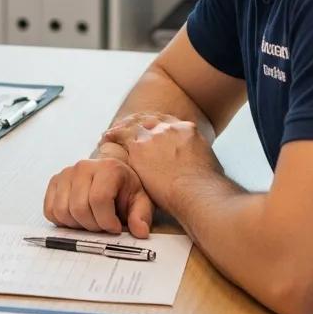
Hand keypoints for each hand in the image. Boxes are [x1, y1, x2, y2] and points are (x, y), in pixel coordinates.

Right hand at [43, 150, 152, 237]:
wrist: (113, 180)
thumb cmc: (126, 192)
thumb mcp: (141, 202)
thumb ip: (141, 216)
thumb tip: (140, 231)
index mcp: (108, 168)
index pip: (99, 199)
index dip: (107, 221)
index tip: (116, 227)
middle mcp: (83, 166)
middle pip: (79, 207)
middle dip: (92, 226)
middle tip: (103, 226)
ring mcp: (66, 174)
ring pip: (62, 211)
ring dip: (77, 225)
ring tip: (91, 221)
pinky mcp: (54, 183)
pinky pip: (50, 210)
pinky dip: (62, 221)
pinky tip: (78, 219)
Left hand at [101, 111, 222, 212]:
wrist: (198, 193)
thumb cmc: (205, 189)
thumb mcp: (207, 165)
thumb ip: (196, 159)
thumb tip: (194, 167)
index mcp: (188, 130)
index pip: (167, 123)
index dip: (155, 125)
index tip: (148, 129)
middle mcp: (170, 128)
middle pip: (149, 120)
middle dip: (137, 123)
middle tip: (126, 127)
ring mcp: (153, 136)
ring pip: (133, 126)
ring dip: (123, 129)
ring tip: (112, 133)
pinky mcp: (139, 147)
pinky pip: (121, 136)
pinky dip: (113, 137)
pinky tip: (105, 139)